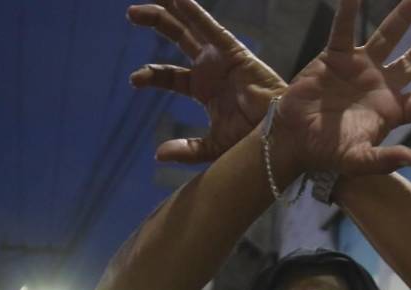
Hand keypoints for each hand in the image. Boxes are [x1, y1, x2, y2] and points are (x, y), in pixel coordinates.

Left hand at [128, 0, 287, 162]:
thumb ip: (188, 150)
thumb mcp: (214, 147)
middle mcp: (211, 68)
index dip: (151, 74)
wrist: (279, 134)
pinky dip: (193, 11)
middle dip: (156, 23)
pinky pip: (209, 26)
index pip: (171, 75)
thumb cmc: (254, 140)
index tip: (134, 80)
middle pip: (178, 38)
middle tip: (131, 15)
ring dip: (170, 10)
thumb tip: (157, 154)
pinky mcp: (233, 51)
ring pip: (191, 26)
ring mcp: (221, 57)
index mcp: (204, 88)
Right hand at [273, 0, 410, 175]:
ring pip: (386, 38)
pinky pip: (343, 29)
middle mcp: (381, 86)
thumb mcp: (357, 161)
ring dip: (401, 19)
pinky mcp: (335, 56)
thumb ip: (384, 160)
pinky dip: (349, 11)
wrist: (293, 138)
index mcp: (392, 111)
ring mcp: (360, 68)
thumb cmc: (327, 152)